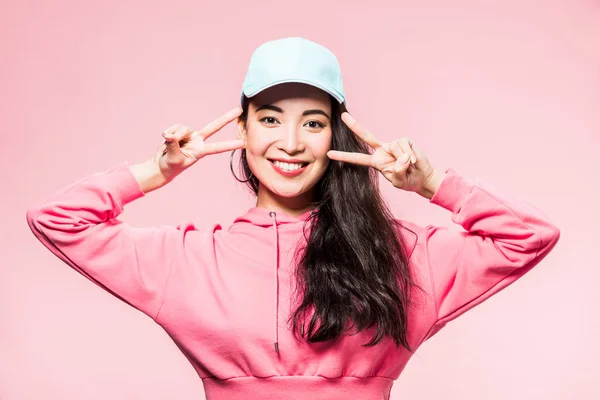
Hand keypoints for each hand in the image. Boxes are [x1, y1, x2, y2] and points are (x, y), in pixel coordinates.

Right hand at [154, 107, 244, 181]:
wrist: (161, 165)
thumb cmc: (170, 166)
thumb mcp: (174, 158)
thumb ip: (173, 145)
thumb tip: (170, 134)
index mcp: (200, 151)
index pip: (217, 148)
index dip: (230, 145)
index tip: (243, 144)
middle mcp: (198, 141)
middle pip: (214, 127)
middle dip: (226, 118)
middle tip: (239, 110)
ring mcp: (189, 135)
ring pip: (182, 129)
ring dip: (174, 136)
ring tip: (168, 143)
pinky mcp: (180, 132)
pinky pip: (174, 128)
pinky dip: (168, 133)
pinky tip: (165, 139)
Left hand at [327, 112, 441, 198]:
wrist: (423, 177)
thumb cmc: (408, 180)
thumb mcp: (399, 181)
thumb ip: (398, 171)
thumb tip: (402, 157)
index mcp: (376, 162)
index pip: (357, 158)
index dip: (344, 156)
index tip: (329, 153)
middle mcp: (382, 150)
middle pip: (366, 136)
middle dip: (354, 125)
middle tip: (342, 116)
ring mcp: (392, 145)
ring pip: (395, 148)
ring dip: (404, 159)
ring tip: (409, 166)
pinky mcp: (404, 141)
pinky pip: (405, 146)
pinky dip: (410, 155)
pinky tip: (414, 160)